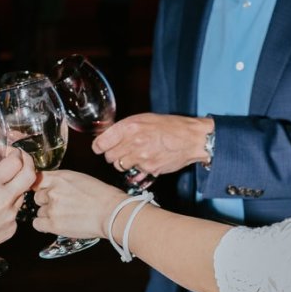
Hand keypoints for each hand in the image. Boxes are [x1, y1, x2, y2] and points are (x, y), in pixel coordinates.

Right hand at [0, 148, 35, 269]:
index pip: (16, 162)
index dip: (16, 153)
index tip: (10, 152)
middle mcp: (4, 198)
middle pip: (31, 174)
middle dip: (28, 164)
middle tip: (21, 161)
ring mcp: (10, 215)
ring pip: (24, 193)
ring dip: (18, 186)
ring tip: (7, 184)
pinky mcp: (11, 229)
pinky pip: (16, 212)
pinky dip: (10, 206)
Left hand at [33, 170, 124, 239]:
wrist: (112, 212)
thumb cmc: (103, 196)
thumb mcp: (80, 178)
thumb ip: (62, 181)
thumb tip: (51, 186)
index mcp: (60, 177)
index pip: (37, 179)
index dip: (41, 187)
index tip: (43, 191)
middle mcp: (53, 191)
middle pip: (37, 196)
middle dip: (46, 201)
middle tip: (60, 206)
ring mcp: (52, 208)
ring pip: (39, 211)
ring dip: (48, 214)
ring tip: (64, 216)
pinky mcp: (53, 224)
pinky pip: (37, 224)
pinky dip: (44, 225)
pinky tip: (55, 224)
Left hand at [92, 113, 213, 175]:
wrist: (191, 138)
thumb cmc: (170, 126)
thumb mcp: (145, 119)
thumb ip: (125, 128)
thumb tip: (108, 136)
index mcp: (130, 126)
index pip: (101, 142)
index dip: (99, 146)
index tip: (100, 147)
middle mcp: (133, 141)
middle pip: (109, 156)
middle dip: (113, 155)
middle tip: (122, 151)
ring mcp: (141, 157)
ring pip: (119, 166)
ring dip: (124, 163)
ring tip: (135, 155)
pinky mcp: (149, 168)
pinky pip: (134, 172)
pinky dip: (138, 168)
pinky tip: (147, 160)